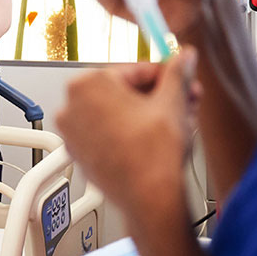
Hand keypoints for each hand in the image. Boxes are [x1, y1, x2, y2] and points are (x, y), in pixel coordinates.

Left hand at [54, 49, 199, 215]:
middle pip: (123, 91)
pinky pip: (105, 133)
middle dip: (157, 96)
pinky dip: (127, 132)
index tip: (178, 78)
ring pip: (115, 113)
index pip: (134, 69)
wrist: (149, 199)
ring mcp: (72, 131)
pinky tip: (152, 139)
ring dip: (145, 114)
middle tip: (182, 101)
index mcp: (88, 83)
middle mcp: (72, 105)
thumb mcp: (173, 102)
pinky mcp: (78, 152)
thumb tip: (184, 57)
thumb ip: (177, 72)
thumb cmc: (153, 156)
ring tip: (173, 122)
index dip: (164, 75)